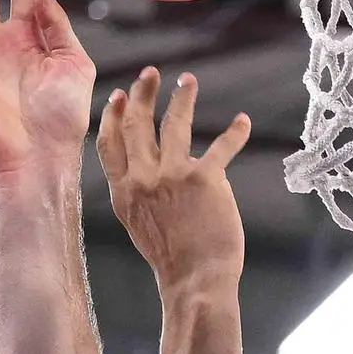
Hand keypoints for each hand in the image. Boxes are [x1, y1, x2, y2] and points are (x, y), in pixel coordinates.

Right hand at [101, 68, 252, 298]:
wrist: (194, 280)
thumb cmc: (170, 258)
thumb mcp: (137, 223)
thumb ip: (136, 192)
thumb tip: (144, 168)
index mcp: (123, 191)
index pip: (109, 143)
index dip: (113, 115)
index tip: (120, 95)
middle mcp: (144, 178)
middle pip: (138, 125)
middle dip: (144, 93)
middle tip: (151, 73)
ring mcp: (173, 176)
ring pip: (174, 124)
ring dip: (182, 98)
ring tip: (188, 81)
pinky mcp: (205, 180)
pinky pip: (221, 147)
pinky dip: (235, 133)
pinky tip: (242, 121)